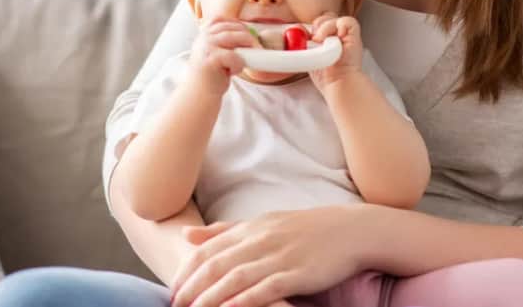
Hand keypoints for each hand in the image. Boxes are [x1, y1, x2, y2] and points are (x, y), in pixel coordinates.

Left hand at [169, 205, 366, 306]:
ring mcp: (279, 256)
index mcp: (251, 228)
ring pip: (236, 278)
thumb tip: (186, 235)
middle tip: (174, 306)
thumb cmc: (305, 229)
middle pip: (216, 265)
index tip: (171, 291)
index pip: (208, 250)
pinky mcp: (297, 273)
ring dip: (211, 297)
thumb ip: (224, 231)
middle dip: (192, 288)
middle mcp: (261, 240)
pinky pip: (266, 288)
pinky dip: (246, 299)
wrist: (351, 230)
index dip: (186, 271)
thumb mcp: (263, 223)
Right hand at [188, 17, 254, 95]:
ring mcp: (207, 46)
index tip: (247, 33)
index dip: (238, 24)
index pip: (223, 19)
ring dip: (247, 47)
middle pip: (233, 28)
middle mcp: (204, 37)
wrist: (199, 94)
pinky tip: (234, 71)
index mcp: (204, 33)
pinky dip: (239, 64)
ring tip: (247, 60)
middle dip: (248, 37)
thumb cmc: (211, 74)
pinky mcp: (211, 59)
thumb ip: (225, 41)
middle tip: (256, 48)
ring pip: (236, 37)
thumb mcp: (215, 52)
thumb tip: (249, 35)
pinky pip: (234, 56)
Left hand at [307, 13, 362, 91]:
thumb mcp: (310, 56)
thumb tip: (298, 29)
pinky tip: (336, 39)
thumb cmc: (326, 76)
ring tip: (322, 41)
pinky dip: (339, 26)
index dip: (313, 28)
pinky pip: (346, 21)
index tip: (309, 39)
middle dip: (317, 27)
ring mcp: (346, 35)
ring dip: (325, 28)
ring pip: (332, 17)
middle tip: (316, 40)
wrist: (338, 83)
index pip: (318, 23)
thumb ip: (305, 43)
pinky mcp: (354, 35)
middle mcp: (337, 35)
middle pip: (324, 17)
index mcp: (327, 39)